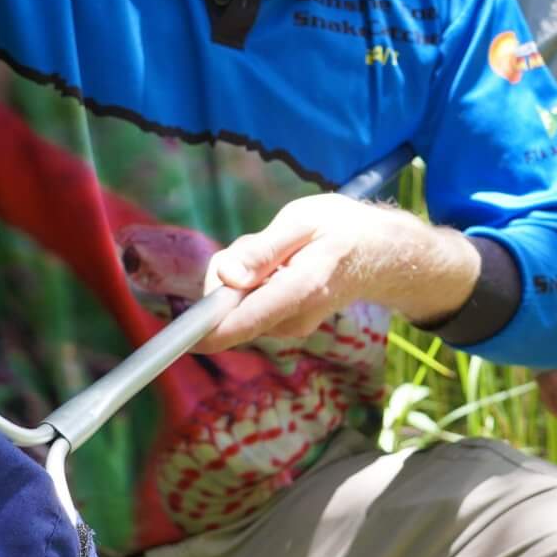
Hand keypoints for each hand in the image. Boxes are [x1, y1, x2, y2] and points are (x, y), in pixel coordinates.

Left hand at [195, 195, 478, 352]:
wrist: (384, 254)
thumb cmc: (344, 229)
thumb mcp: (303, 221)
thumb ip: (261, 250)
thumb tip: (223, 277)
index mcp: (299, 290)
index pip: (241, 322)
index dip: (201, 330)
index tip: (173, 334)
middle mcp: (292, 319)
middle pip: (229, 308)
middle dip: (226, 275)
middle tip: (261, 244)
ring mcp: (289, 326)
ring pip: (236, 304)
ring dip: (242, 277)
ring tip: (281, 253)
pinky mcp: (285, 325)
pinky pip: (248, 305)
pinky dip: (253, 283)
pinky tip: (282, 265)